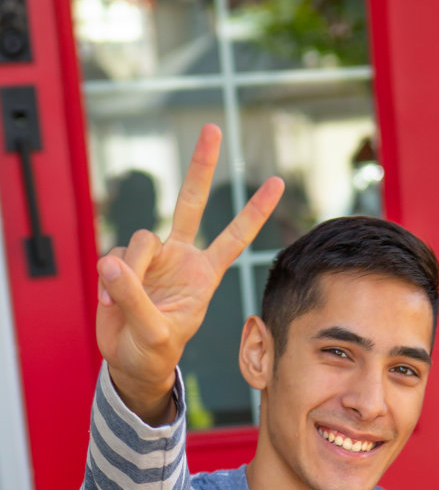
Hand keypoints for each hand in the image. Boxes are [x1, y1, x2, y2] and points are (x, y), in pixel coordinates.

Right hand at [97, 124, 283, 419]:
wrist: (130, 361)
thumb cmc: (153, 351)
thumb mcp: (152, 332)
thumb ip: (135, 298)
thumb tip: (113, 263)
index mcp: (204, 275)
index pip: (234, 237)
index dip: (253, 211)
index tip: (276, 182)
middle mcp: (180, 257)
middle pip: (191, 202)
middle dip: (201, 166)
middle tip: (213, 128)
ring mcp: (153, 257)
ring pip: (140, 239)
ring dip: (130, 271)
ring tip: (121, 302)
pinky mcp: (124, 261)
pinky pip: (115, 256)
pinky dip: (110, 279)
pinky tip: (110, 301)